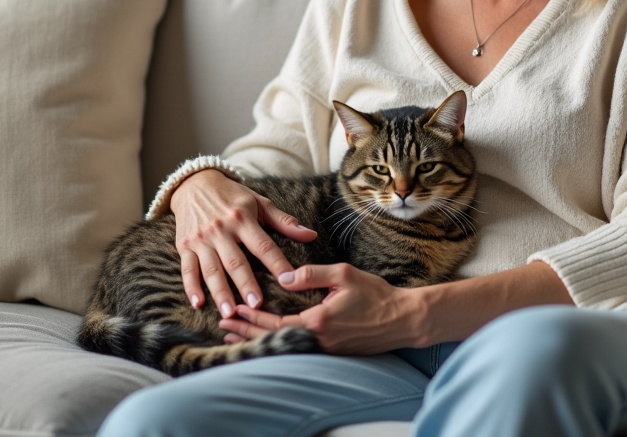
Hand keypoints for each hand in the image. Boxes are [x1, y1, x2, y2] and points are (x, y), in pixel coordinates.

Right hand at [171, 169, 316, 317]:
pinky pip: (187, 269)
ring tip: (230, 313)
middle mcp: (221, 230)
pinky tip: (198, 304)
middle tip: (257, 306)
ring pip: (211, 269)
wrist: (194, 184)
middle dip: (246, 285)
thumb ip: (284, 221)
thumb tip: (311, 235)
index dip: (277, 264)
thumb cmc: (232, 196)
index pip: (263, 245)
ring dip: (220, 292)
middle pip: (235, 261)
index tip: (288, 281)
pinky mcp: (184, 245)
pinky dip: (191, 287)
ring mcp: (200, 239)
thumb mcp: (259, 203)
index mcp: (242, 219)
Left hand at [219, 263, 424, 354]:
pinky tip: (268, 340)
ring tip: (236, 337)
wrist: (403, 319)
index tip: (232, 310)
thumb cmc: (376, 294)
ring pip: (284, 347)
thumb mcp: (342, 275)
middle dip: (246, 333)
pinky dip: (278, 344)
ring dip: (259, 341)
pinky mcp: (334, 352)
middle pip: (274, 340)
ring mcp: (326, 350)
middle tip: (223, 326)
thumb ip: (310, 274)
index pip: (275, 323)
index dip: (251, 318)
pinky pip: (298, 349)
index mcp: (318, 321)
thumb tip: (283, 277)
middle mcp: (319, 340)